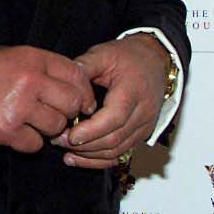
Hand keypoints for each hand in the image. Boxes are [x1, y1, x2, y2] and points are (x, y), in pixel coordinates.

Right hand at [0, 46, 95, 152]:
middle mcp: (30, 80)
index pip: (75, 74)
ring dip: (46, 129)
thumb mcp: (12, 57)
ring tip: (28, 121)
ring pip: (56, 126)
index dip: (83, 91)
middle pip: (72, 103)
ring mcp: (20, 106)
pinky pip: (35, 143)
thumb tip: (74, 85)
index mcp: (31, 59)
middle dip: (67, 113)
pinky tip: (14, 131)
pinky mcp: (9, 130)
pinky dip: (27, 141)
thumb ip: (42, 68)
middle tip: (54, 114)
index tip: (82, 102)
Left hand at [53, 35, 168, 168]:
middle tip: (59, 141)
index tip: (69, 134)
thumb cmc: (129, 57)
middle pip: (115, 139)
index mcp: (133, 93)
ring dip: (91, 155)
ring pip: (118, 151)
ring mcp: (144, 126)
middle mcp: (143, 114)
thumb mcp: (104, 54)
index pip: (114, 119)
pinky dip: (101, 160)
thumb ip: (83, 67)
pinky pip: (122, 153)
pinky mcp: (140, 134)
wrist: (154, 60)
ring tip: (66, 151)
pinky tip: (81, 159)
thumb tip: (61, 80)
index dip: (90, 131)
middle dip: (85, 145)